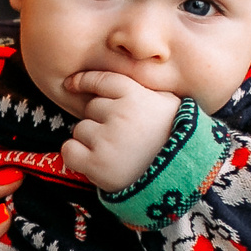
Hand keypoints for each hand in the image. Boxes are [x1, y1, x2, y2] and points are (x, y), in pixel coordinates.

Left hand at [59, 70, 179, 192]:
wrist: (180, 177)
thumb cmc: (176, 139)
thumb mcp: (168, 104)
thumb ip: (144, 89)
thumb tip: (120, 73)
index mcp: (137, 96)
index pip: (102, 80)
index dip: (84, 81)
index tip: (71, 84)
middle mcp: (120, 114)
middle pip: (90, 107)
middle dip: (100, 119)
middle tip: (120, 136)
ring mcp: (107, 139)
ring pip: (80, 128)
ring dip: (90, 139)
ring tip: (115, 151)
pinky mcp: (97, 163)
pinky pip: (69, 150)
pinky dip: (77, 155)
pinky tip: (95, 160)